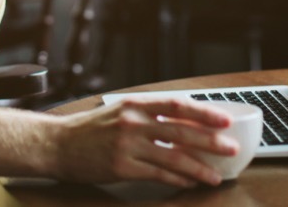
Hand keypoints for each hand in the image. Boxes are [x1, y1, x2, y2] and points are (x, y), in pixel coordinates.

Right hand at [54, 98, 237, 187]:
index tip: (224, 119)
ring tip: (215, 175)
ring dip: (198, 167)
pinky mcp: (122, 167)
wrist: (57, 144)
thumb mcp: (118, 112)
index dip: (204, 113)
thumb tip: (181, 123)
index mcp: (135, 104)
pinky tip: (189, 182)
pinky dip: (177, 179)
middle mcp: (133, 121)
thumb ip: (146, 115)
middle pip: (181, 131)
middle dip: (210, 141)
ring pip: (173, 156)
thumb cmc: (89, 129)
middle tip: (230, 148)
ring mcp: (128, 145)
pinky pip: (158, 173)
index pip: (177, 105)